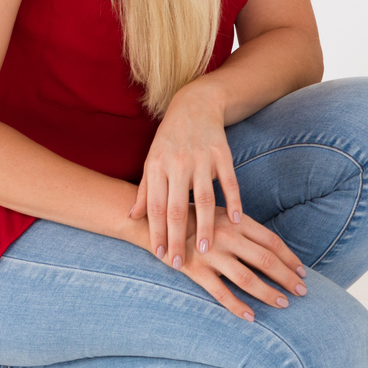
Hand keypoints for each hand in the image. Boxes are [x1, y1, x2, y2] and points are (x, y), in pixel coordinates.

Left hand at [131, 84, 241, 268]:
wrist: (194, 105)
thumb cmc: (169, 138)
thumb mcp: (151, 161)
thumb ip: (144, 190)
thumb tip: (132, 217)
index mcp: (156, 167)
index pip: (156, 208)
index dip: (157, 233)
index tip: (159, 256)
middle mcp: (176, 164)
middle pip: (177, 208)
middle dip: (177, 238)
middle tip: (178, 262)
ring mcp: (200, 159)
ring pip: (203, 198)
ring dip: (205, 226)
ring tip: (206, 249)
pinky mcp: (222, 153)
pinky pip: (229, 181)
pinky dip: (233, 201)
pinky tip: (235, 220)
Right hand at [159, 205, 310, 320]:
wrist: (156, 223)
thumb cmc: (196, 220)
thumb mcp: (222, 215)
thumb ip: (245, 229)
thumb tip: (273, 250)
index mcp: (237, 221)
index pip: (272, 242)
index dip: (290, 258)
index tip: (302, 271)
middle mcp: (227, 236)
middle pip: (266, 260)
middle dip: (286, 277)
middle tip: (302, 291)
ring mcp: (211, 254)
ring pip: (247, 278)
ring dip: (268, 293)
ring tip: (283, 304)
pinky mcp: (195, 270)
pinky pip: (221, 293)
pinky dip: (237, 307)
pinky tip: (251, 317)